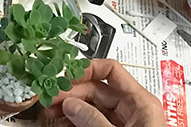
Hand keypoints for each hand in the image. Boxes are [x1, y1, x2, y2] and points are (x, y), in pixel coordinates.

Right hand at [40, 60, 165, 126]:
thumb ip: (92, 120)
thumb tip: (71, 104)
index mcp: (140, 102)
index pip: (111, 71)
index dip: (86, 69)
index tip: (64, 76)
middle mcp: (132, 110)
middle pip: (95, 89)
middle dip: (70, 93)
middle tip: (50, 98)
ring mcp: (123, 124)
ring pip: (90, 107)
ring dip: (68, 108)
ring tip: (50, 112)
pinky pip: (90, 123)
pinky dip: (74, 122)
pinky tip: (60, 124)